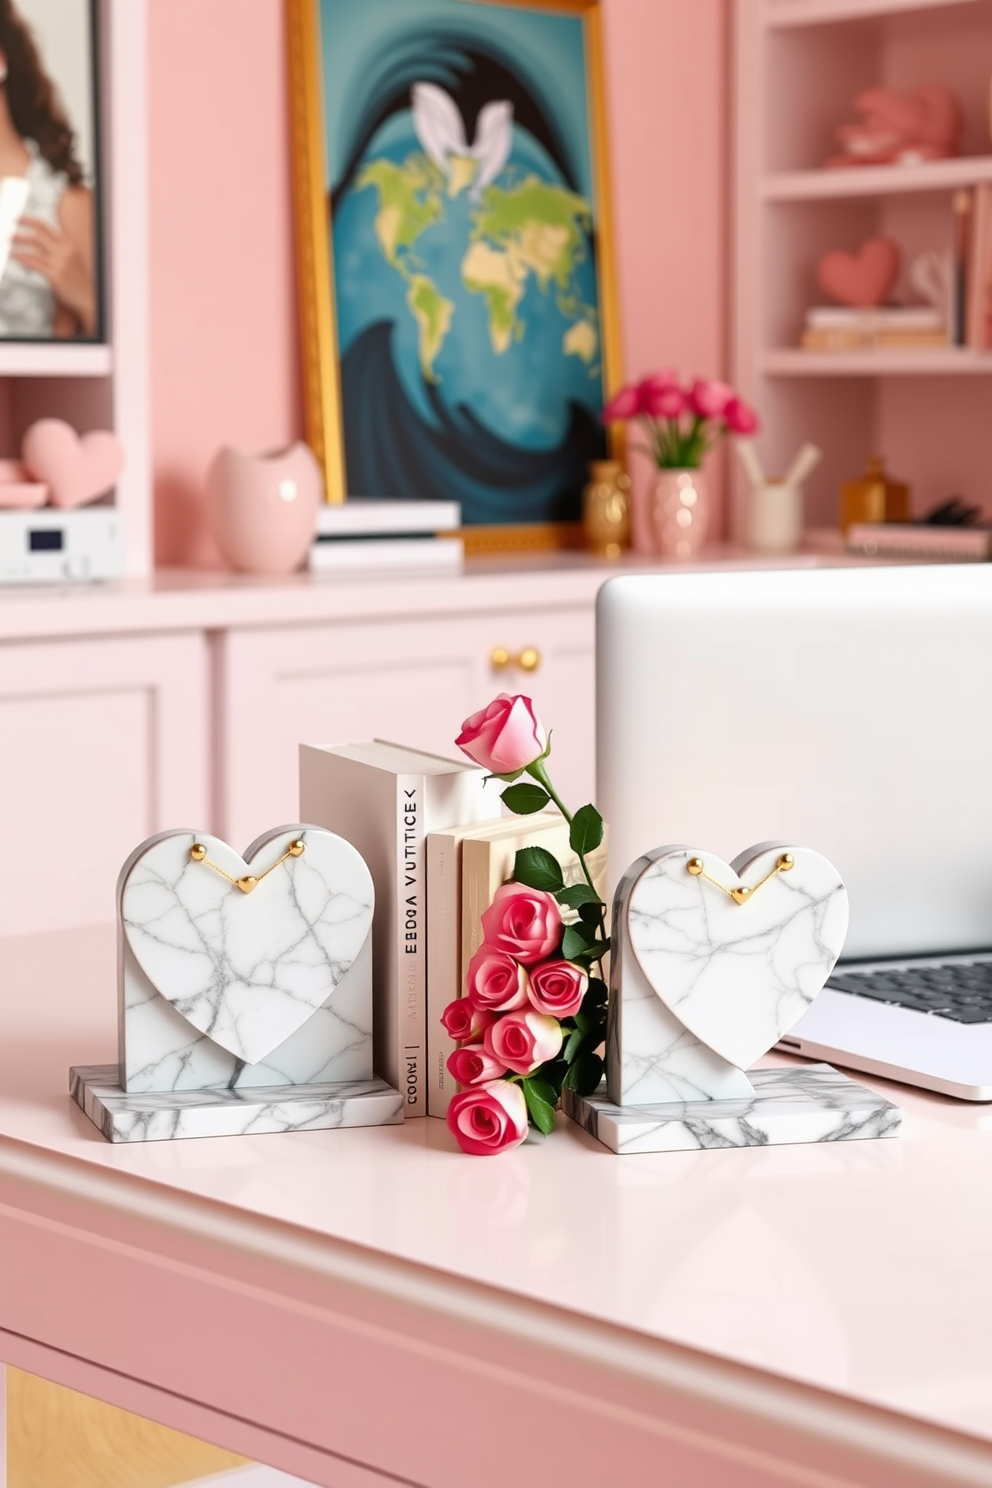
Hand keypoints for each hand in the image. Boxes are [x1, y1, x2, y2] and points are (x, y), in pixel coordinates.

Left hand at [11, 216, 95, 333]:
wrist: (87, 297)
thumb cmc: (76, 279)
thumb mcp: (70, 257)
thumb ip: (57, 246)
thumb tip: (38, 238)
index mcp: (68, 243)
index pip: (45, 226)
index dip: (29, 220)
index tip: (18, 218)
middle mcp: (65, 250)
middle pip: (39, 232)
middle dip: (23, 227)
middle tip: (10, 227)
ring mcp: (60, 263)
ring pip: (35, 247)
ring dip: (19, 241)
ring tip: (9, 241)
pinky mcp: (55, 276)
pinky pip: (34, 263)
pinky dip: (22, 257)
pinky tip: (15, 255)